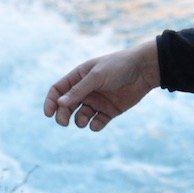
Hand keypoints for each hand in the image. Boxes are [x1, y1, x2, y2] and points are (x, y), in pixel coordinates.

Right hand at [44, 40, 160, 131]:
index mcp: (79, 77)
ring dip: (79, 121)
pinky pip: (97, 123)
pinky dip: (94, 126)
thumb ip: (78, 90)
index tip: (49, 113)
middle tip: (63, 122)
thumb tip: (59, 104)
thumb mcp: (96, 76)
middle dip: (62, 115)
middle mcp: (86, 90)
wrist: (144, 70)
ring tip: (84, 120)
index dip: (51, 102)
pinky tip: (96, 124)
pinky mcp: (109, 111)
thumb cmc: (119, 67)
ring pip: (80, 116)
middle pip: (66, 106)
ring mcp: (97, 101)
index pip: (58, 90)